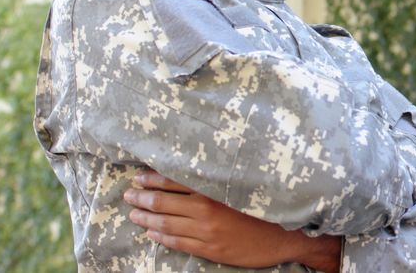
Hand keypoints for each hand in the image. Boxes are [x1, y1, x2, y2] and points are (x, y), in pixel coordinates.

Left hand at [124, 170, 340, 271]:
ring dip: (147, 217)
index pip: (175, 180)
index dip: (154, 178)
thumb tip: (196, 167)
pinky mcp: (211, 248)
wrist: (287, 234)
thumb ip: (219, 178)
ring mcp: (207, 231)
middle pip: (165, 201)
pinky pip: (178, 242)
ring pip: (167, 223)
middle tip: (128, 193)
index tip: (139, 175)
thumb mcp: (244, 184)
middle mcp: (207, 208)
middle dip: (143, 197)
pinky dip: (161, 236)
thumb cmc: (266, 204)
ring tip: (133, 213)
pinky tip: (151, 232)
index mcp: (215, 189)